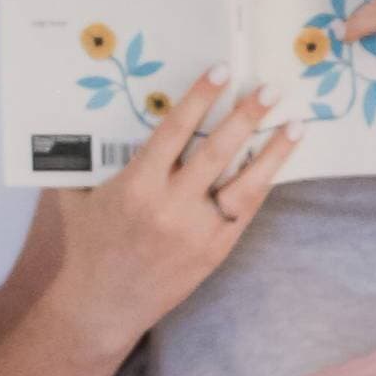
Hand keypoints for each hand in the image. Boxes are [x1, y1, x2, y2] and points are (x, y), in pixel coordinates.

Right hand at [40, 66, 302, 346]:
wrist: (103, 305)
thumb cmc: (88, 243)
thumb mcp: (79, 195)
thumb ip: (86, 157)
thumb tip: (89, 112)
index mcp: (136, 187)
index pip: (174, 132)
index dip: (200, 98)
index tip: (221, 71)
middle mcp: (170, 208)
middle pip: (217, 152)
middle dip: (246, 117)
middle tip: (269, 89)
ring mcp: (197, 232)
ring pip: (244, 186)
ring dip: (272, 153)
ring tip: (296, 125)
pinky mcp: (214, 252)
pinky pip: (245, 213)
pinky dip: (262, 185)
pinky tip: (277, 164)